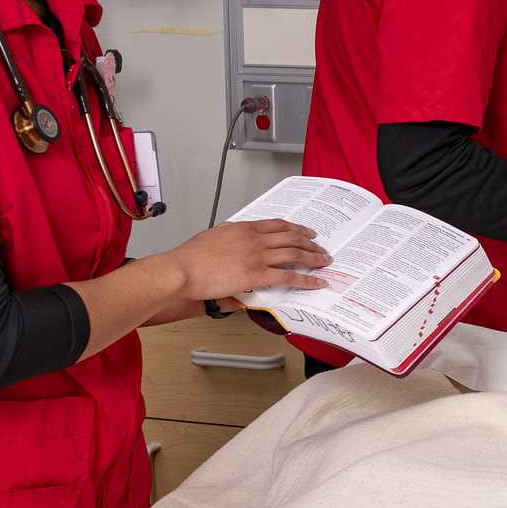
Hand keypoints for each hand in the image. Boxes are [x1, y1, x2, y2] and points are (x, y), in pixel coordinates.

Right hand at [165, 218, 329, 299]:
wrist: (182, 270)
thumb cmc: (190, 257)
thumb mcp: (211, 235)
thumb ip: (226, 231)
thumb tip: (232, 230)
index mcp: (243, 228)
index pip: (277, 224)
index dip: (296, 228)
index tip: (306, 232)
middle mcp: (254, 239)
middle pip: (291, 237)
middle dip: (310, 243)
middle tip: (321, 247)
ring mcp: (257, 255)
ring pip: (295, 254)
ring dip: (313, 258)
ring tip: (324, 262)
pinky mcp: (256, 274)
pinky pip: (289, 276)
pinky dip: (307, 279)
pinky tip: (316, 282)